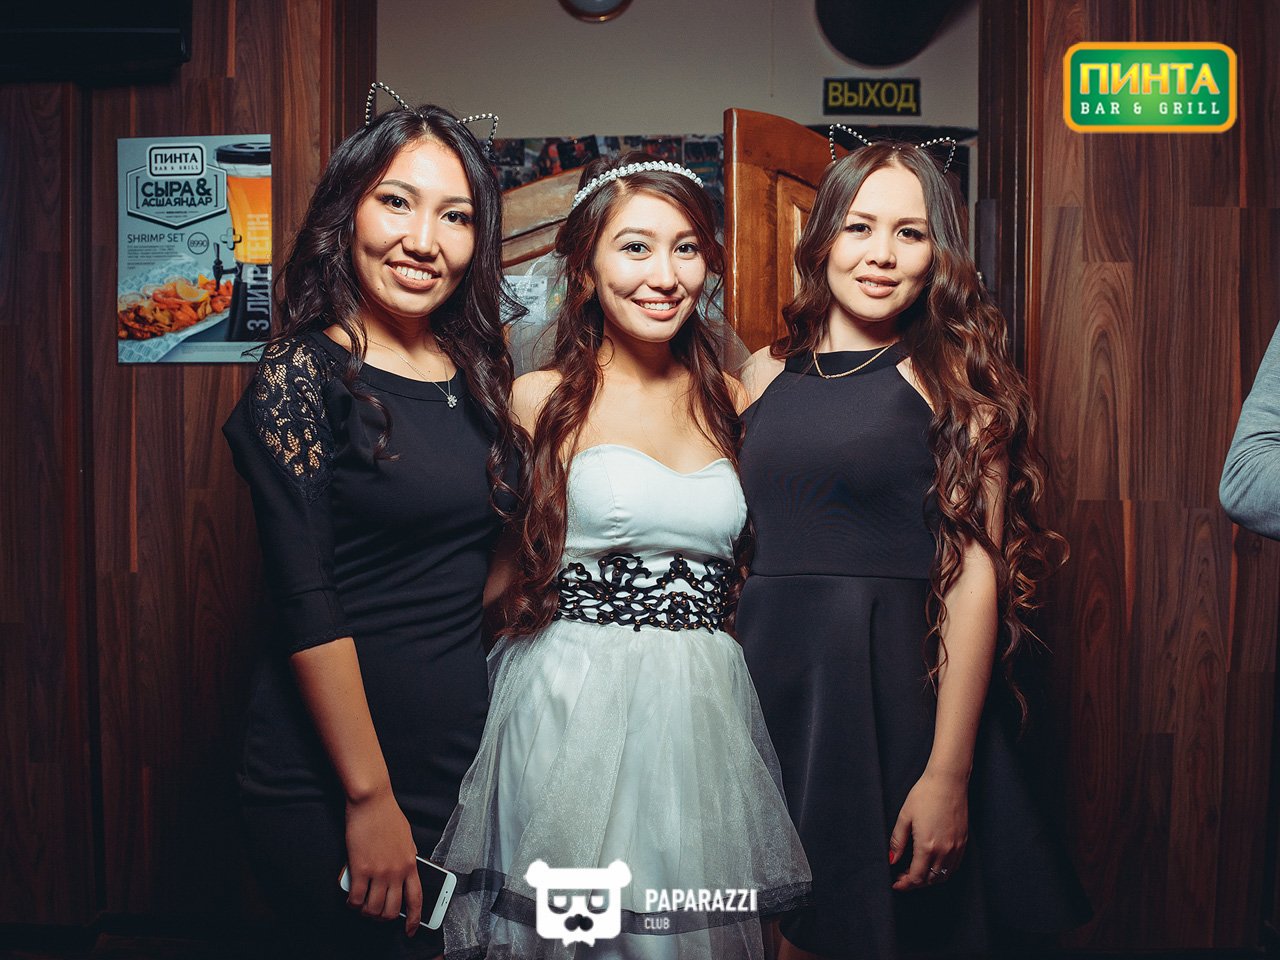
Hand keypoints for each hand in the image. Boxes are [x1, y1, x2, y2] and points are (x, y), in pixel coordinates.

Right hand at [343, 787, 422, 935]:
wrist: (372, 802)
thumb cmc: (388, 816)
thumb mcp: (407, 839)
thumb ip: (407, 858)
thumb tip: (404, 873)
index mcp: (410, 864)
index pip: (416, 899)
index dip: (415, 919)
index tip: (412, 930)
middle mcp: (396, 872)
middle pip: (392, 910)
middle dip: (383, 918)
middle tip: (376, 914)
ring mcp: (378, 872)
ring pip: (373, 909)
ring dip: (366, 912)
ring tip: (362, 906)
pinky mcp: (360, 869)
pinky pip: (355, 899)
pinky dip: (352, 903)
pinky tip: (350, 899)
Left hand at [888, 767, 967, 891]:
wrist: (948, 781)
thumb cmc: (924, 795)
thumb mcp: (904, 817)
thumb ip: (897, 842)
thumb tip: (892, 860)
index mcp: (927, 846)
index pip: (916, 877)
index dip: (905, 884)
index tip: (896, 883)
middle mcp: (944, 851)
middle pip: (930, 880)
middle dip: (915, 883)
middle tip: (902, 876)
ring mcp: (956, 847)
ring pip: (943, 876)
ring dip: (929, 879)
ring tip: (916, 871)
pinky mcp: (963, 842)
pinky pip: (954, 866)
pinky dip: (942, 871)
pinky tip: (932, 864)